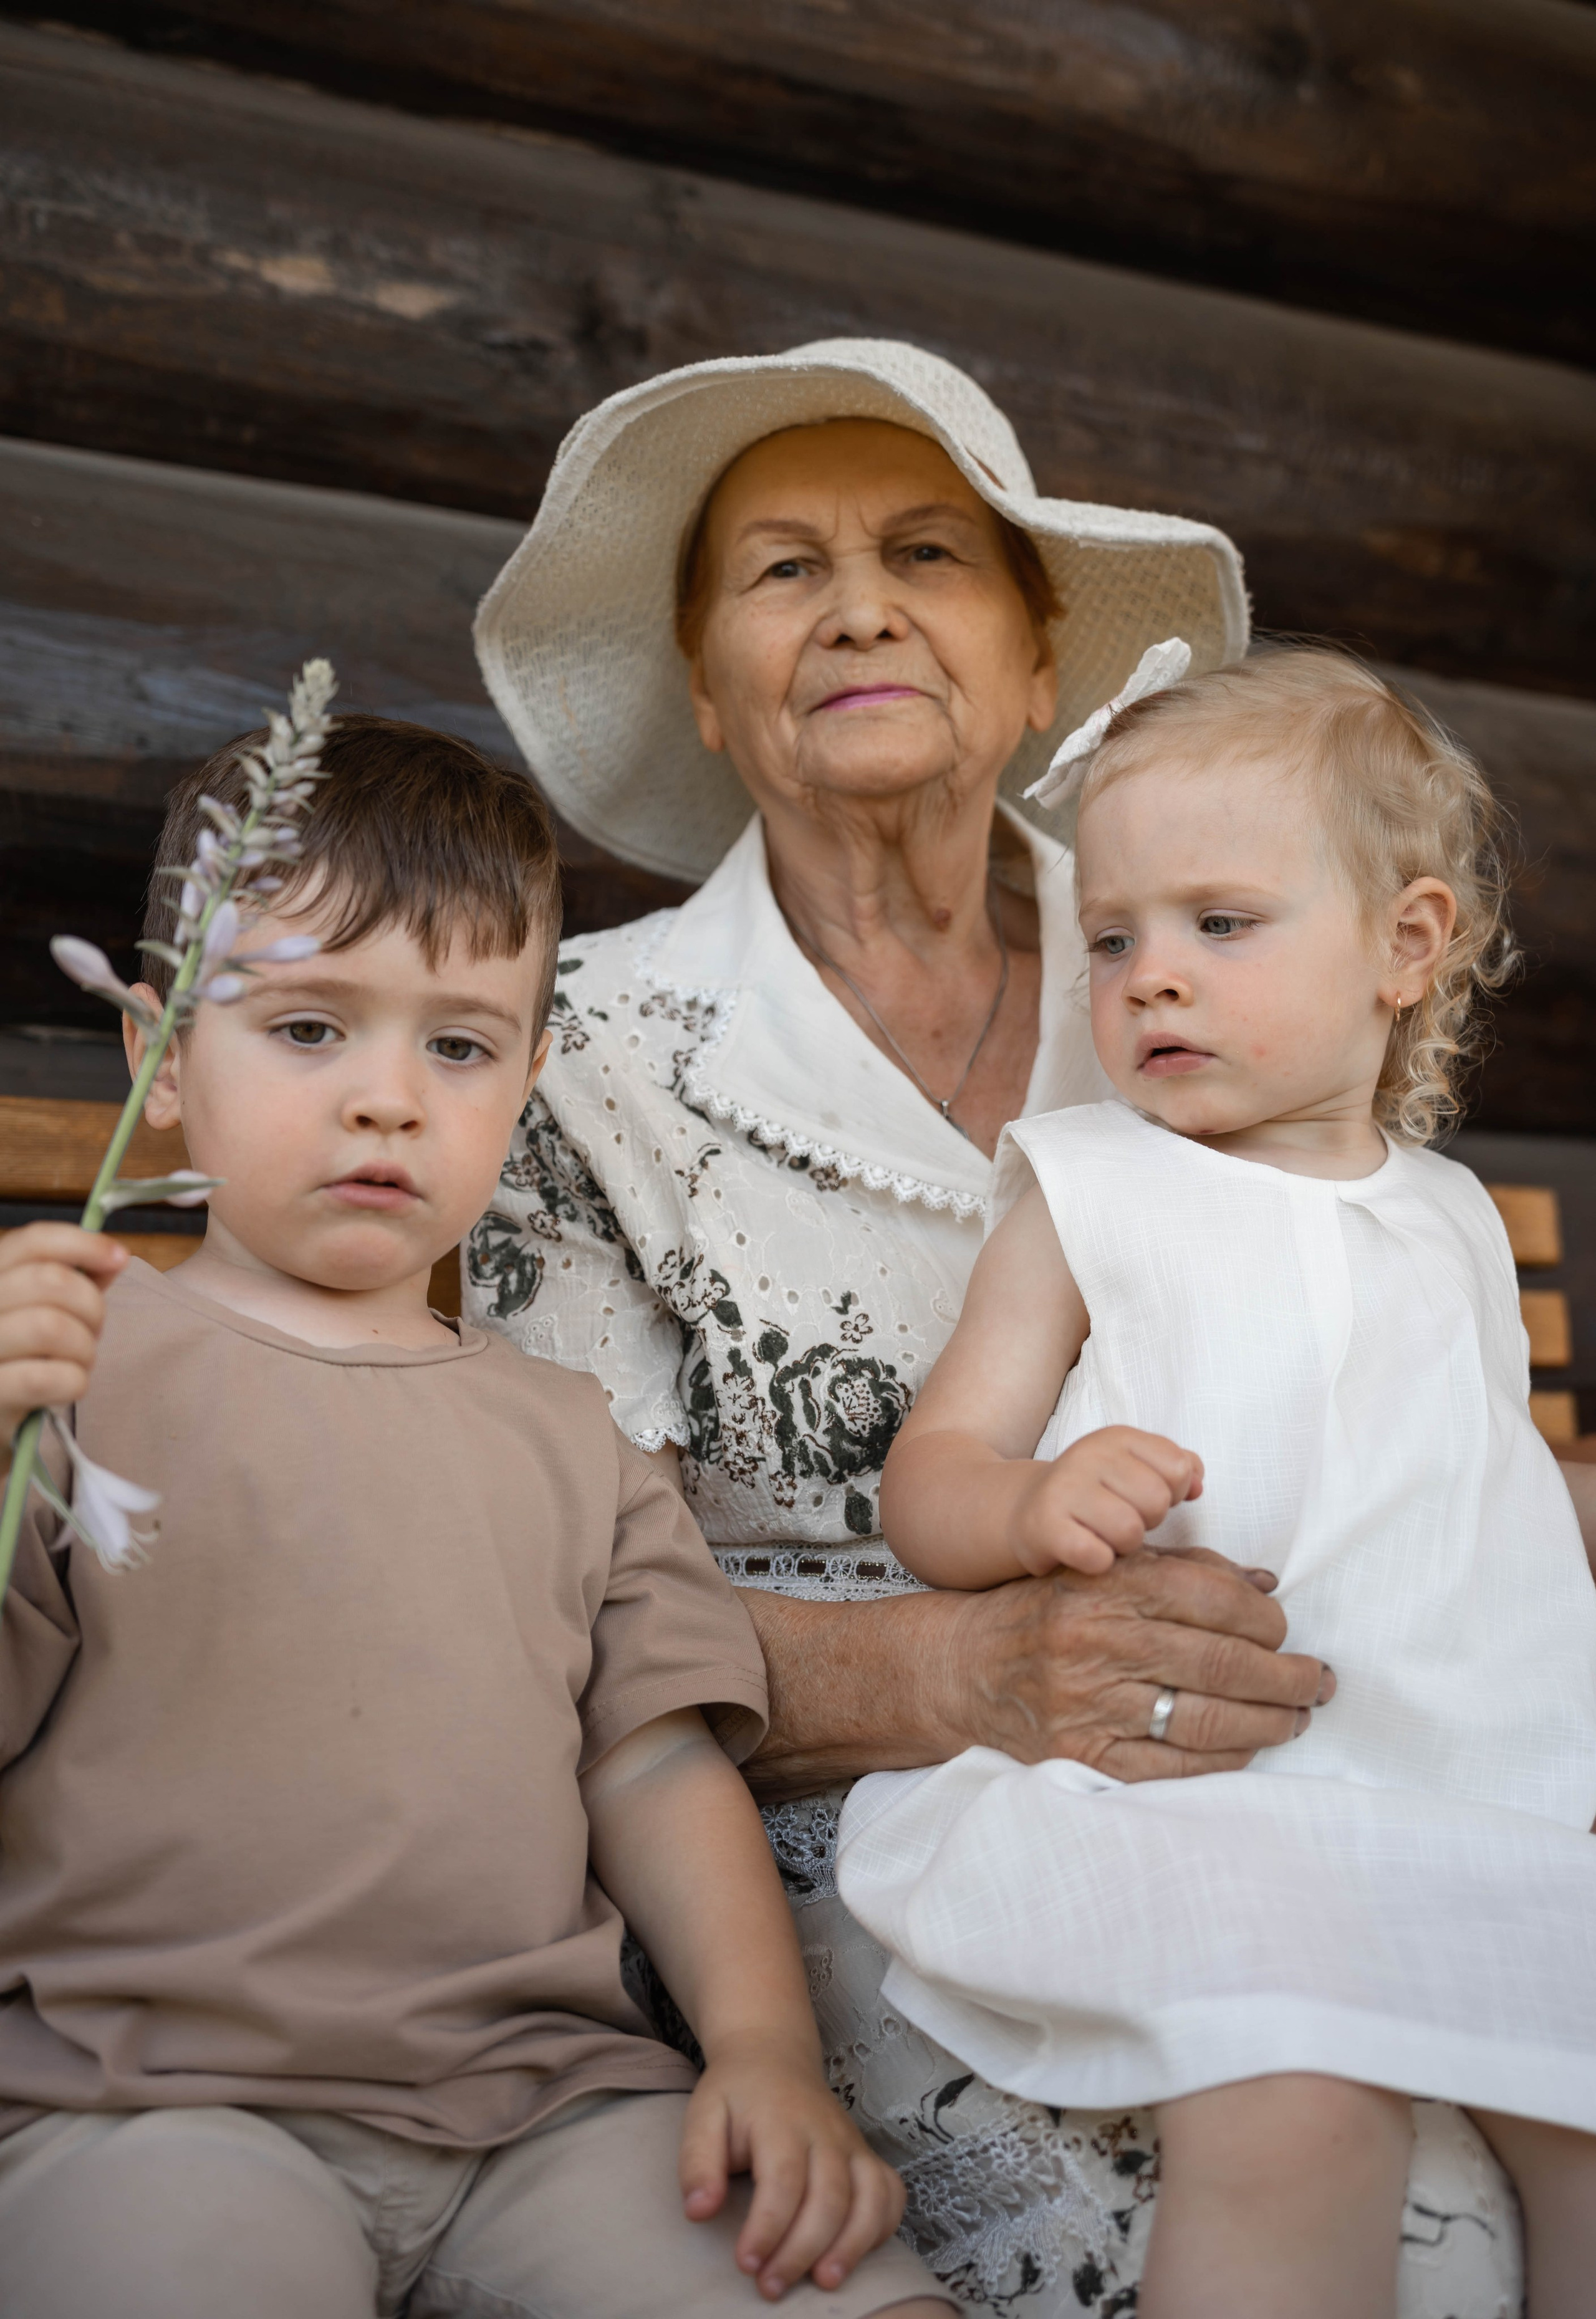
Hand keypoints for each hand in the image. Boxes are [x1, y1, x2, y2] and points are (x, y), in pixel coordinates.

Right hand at [0, 1225, 125, 1458]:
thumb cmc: (20, 1361)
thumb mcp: (40, 1312)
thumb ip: (73, 1281)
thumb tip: (114, 1257)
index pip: (34, 1241)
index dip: (84, 1244)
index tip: (118, 1257)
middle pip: (51, 1281)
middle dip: (91, 1306)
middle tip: (93, 1331)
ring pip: (52, 1327)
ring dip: (83, 1347)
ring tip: (78, 1361)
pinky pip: (48, 1378)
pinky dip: (74, 1381)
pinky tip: (67, 1386)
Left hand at [679, 2027, 905, 2300]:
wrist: (773, 2057)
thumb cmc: (736, 2095)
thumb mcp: (703, 2116)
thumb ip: (697, 2162)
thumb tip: (698, 2212)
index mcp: (781, 2121)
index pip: (783, 2181)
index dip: (767, 2228)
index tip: (746, 2264)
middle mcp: (825, 2133)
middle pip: (828, 2198)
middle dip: (802, 2250)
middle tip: (771, 2287)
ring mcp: (852, 2144)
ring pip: (869, 2199)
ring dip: (851, 2246)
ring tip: (823, 2282)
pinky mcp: (867, 2156)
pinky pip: (891, 2193)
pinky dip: (882, 2226)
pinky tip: (856, 2255)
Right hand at [940, 1546, 1332, 1780]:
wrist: (960, 1669)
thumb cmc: (1044, 1613)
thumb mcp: (1103, 1571)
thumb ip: (1182, 1569)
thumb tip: (1264, 1586)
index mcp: (1107, 1586)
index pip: (1213, 1598)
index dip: (1267, 1621)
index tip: (1287, 1633)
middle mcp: (1099, 1643)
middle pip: (1222, 1661)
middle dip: (1287, 1676)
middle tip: (1318, 1682)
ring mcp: (1091, 1705)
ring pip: (1208, 1719)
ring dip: (1270, 1722)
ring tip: (1298, 1717)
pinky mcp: (1083, 1757)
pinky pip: (1175, 1767)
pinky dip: (1224, 1761)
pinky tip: (1249, 1749)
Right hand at [1011, 1425, 1202, 1574]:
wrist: (1026, 1511)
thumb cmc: (1094, 1494)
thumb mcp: (1135, 1468)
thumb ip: (1176, 1469)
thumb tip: (1198, 1485)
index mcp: (1117, 1438)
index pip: (1178, 1467)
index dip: (1171, 1493)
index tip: (1143, 1498)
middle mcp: (1088, 1455)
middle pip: (1157, 1500)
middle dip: (1147, 1521)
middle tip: (1120, 1520)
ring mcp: (1064, 1489)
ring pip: (1130, 1530)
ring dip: (1123, 1546)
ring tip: (1102, 1536)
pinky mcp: (1046, 1526)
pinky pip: (1097, 1556)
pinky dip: (1098, 1563)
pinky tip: (1084, 1553)